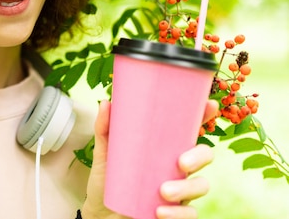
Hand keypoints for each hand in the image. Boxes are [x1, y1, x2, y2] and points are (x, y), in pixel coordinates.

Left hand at [82, 99, 218, 218]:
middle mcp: (177, 168)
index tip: (209, 105)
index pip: (189, 130)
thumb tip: (107, 104)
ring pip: (201, 185)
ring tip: (163, 191)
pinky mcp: (174, 212)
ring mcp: (179, 190)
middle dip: (200, 156)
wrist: (100, 213)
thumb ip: (105, 130)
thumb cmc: (108, 181)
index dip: (204, 116)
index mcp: (165, 149)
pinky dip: (178, 213)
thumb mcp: (105, 154)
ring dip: (186, 188)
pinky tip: (160, 211)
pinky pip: (189, 213)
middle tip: (181, 163)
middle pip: (204, 155)